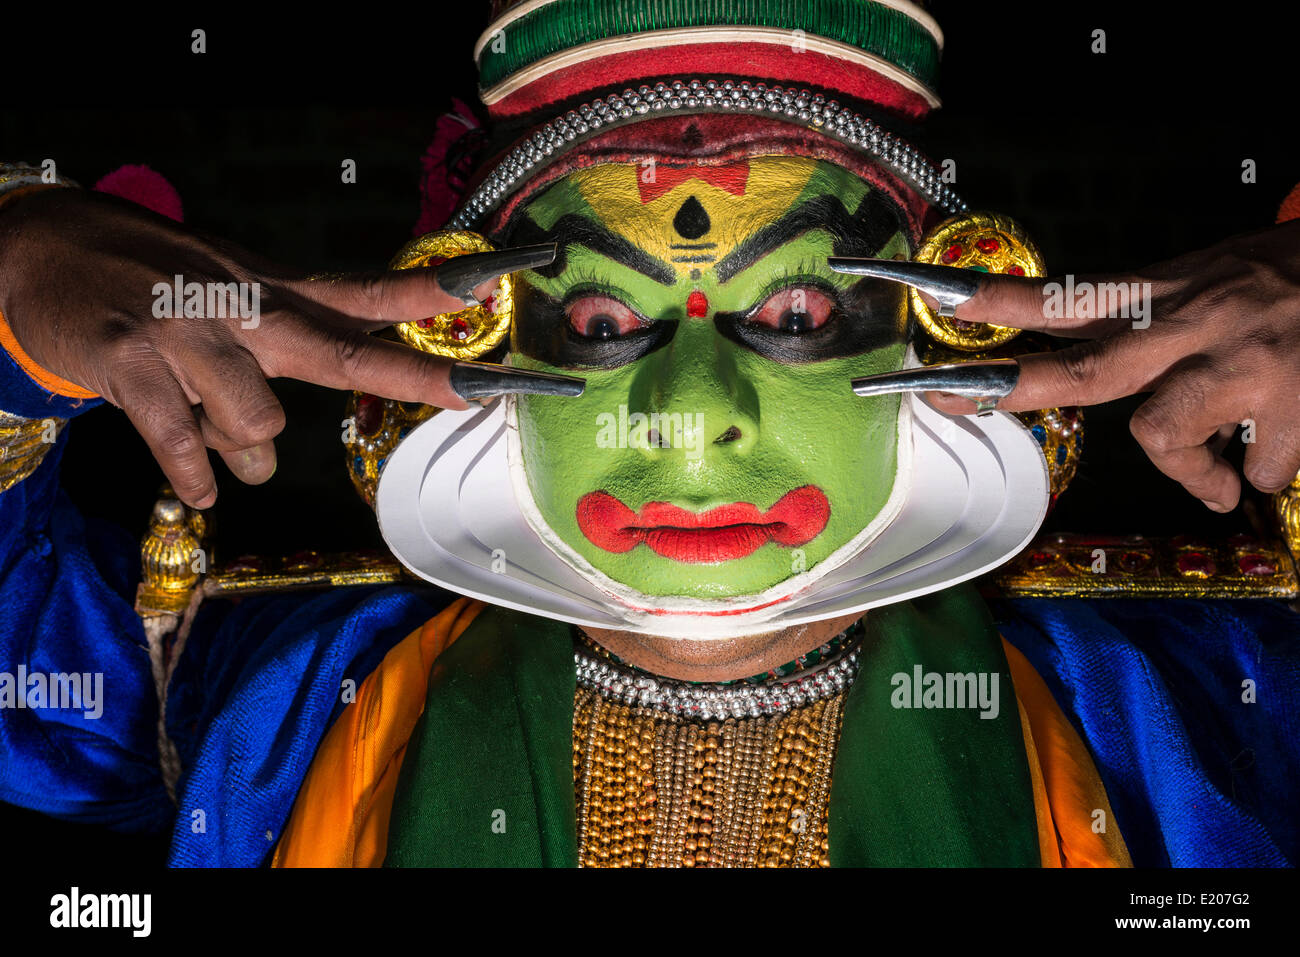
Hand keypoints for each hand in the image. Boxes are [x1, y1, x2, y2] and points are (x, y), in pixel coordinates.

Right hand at [0, 187, 516, 507]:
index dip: (432, 296)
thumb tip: (273, 455)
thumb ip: (268, 369)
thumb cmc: (149, 286)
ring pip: (257, 419)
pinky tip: (201, 486)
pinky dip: (197, 472)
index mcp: (272, 293)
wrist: (39, 246)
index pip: (364, 294)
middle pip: (342, 349)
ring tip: (213, 433)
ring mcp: (189, 330)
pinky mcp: (130, 358)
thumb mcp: (226, 306)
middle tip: (472, 394)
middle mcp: (243, 308)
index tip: (494, 288)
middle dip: (414, 375)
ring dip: (242, 447)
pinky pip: (184, 438)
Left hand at [925, 219, 1299, 511]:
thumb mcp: (1212, 277)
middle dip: (1015, 386)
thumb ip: (1151, 319)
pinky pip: (1253, 471)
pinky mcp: (1294, 410)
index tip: (930, 303)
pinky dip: (1257, 477)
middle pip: (1088, 367)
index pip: (1067, 294)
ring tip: (1217, 472)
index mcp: (1172, 291)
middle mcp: (1196, 324)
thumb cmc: (1290, 279)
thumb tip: (1094, 371)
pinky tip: (1278, 454)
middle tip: (955, 393)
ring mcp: (1243, 368)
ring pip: (1162, 433)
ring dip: (1184, 467)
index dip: (996, 303)